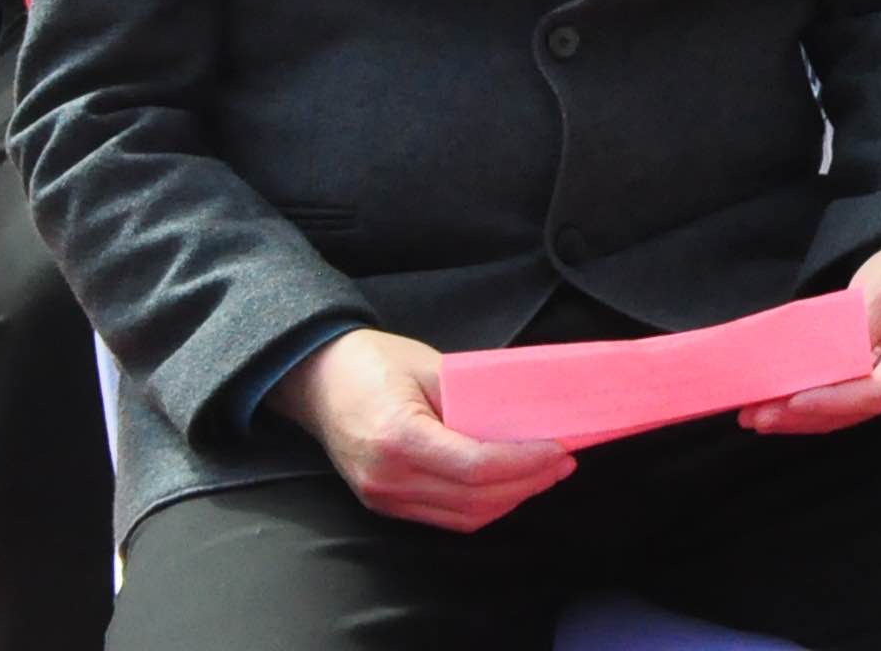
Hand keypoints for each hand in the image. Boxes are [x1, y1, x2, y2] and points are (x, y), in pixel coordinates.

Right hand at [269, 328, 574, 532]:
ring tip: (546, 473)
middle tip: (564, 460)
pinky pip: (445, 517)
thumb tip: (534, 413)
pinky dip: (483, 506)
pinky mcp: (385, 504)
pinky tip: (510, 484)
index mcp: (399, 439)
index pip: (476, 467)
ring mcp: (384, 497)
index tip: (561, 448)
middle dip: (528, 482)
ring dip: (511, 498)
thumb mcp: (431, 366)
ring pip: (464, 517)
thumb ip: (477, 396)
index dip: (525, 462)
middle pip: (475, 498)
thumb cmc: (373, 363)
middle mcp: (388, 479)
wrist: (316, 380)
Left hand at [739, 238, 880, 436]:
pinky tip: (777, 408)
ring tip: (754, 415)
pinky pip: (844, 405)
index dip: (833, 400)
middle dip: (803, 414)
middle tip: (755, 413)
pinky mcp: (880, 389)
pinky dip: (810, 408)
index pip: (878, 391)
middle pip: (857, 409)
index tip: (792, 399)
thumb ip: (858, 324)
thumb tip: (825, 361)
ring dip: (799, 417)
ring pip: (846, 414)